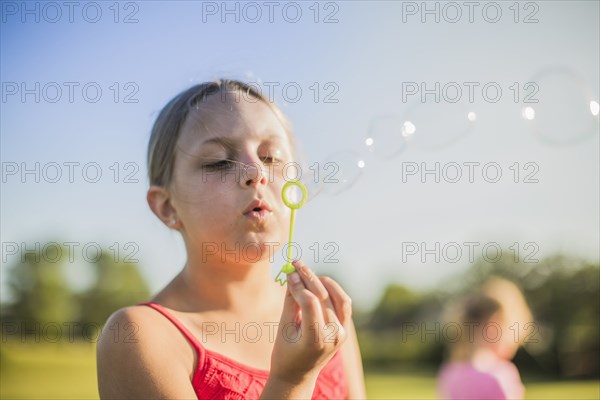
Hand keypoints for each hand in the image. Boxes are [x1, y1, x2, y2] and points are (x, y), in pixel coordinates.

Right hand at [269, 259, 351, 384]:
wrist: (298, 376)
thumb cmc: (285, 353)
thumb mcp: (283, 327)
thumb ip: (290, 300)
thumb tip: (293, 274)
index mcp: (315, 339)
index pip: (310, 302)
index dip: (299, 284)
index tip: (289, 272)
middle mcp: (333, 336)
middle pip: (324, 296)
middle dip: (309, 277)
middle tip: (296, 263)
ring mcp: (342, 334)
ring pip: (338, 297)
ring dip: (323, 282)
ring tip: (308, 274)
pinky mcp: (345, 330)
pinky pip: (344, 304)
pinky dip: (333, 291)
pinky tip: (319, 284)